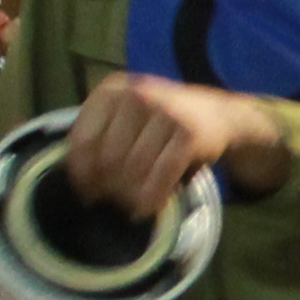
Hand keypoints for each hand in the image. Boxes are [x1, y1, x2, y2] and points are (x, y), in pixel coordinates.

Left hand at [65, 74, 286, 217]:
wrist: (217, 113)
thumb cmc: (161, 121)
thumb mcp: (126, 116)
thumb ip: (100, 137)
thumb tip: (81, 184)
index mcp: (111, 90)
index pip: (82, 140)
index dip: (81, 174)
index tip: (86, 193)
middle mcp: (137, 95)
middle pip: (108, 159)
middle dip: (109, 187)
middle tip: (114, 202)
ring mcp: (165, 112)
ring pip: (134, 169)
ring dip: (130, 196)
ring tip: (130, 206)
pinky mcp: (189, 133)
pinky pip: (162, 175)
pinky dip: (152, 197)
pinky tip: (147, 208)